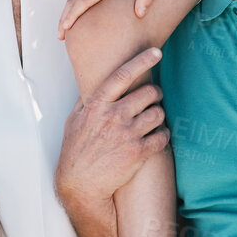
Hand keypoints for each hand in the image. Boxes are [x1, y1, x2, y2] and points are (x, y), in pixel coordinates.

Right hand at [57, 0, 155, 36]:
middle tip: (60, 36)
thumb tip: (140, 15)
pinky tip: (74, 15)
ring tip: (63, 30)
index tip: (65, 27)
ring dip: (66, 14)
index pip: (83, 2)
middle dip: (64, 20)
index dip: (73, 15)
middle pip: (72, 3)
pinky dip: (72, 6)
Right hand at [57, 47, 168, 205]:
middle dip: (154, 94)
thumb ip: (86, 100)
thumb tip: (93, 82)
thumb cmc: (75, 152)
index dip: (142, 60)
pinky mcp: (138, 152)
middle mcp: (113, 116)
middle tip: (152, 99)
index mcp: (96, 105)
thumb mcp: (73, 121)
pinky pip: (163, 136)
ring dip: (158, 116)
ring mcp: (126, 134)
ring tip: (151, 121)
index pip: (122, 75)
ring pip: (159, 113)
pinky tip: (156, 138)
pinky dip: (162, 136)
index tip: (156, 51)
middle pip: (149, 92)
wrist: (80, 185)